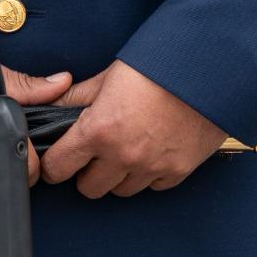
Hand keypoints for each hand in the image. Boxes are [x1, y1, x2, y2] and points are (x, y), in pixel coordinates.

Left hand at [40, 59, 226, 198]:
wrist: (206, 68)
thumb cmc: (157, 65)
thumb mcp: (109, 76)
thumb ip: (77, 97)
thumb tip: (50, 106)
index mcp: (98, 130)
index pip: (58, 168)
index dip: (54, 163)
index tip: (60, 158)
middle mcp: (122, 155)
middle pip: (89, 188)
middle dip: (87, 172)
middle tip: (96, 152)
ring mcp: (151, 167)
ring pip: (121, 191)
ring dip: (119, 175)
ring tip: (127, 147)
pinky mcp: (177, 171)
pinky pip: (153, 186)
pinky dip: (149, 174)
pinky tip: (152, 150)